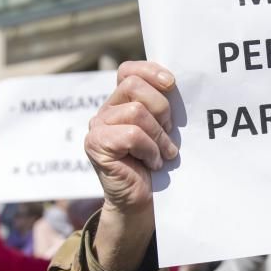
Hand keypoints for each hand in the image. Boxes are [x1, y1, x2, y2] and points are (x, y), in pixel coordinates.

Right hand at [84, 61, 178, 218]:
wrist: (141, 199)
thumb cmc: (155, 162)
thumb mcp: (162, 128)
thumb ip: (161, 107)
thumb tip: (174, 85)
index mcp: (121, 101)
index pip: (129, 71)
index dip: (150, 71)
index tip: (172, 84)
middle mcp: (106, 110)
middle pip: (135, 86)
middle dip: (161, 108)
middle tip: (169, 131)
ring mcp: (97, 127)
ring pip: (136, 111)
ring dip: (158, 135)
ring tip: (163, 153)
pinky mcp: (96, 144)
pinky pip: (131, 135)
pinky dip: (149, 150)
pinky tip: (152, 163)